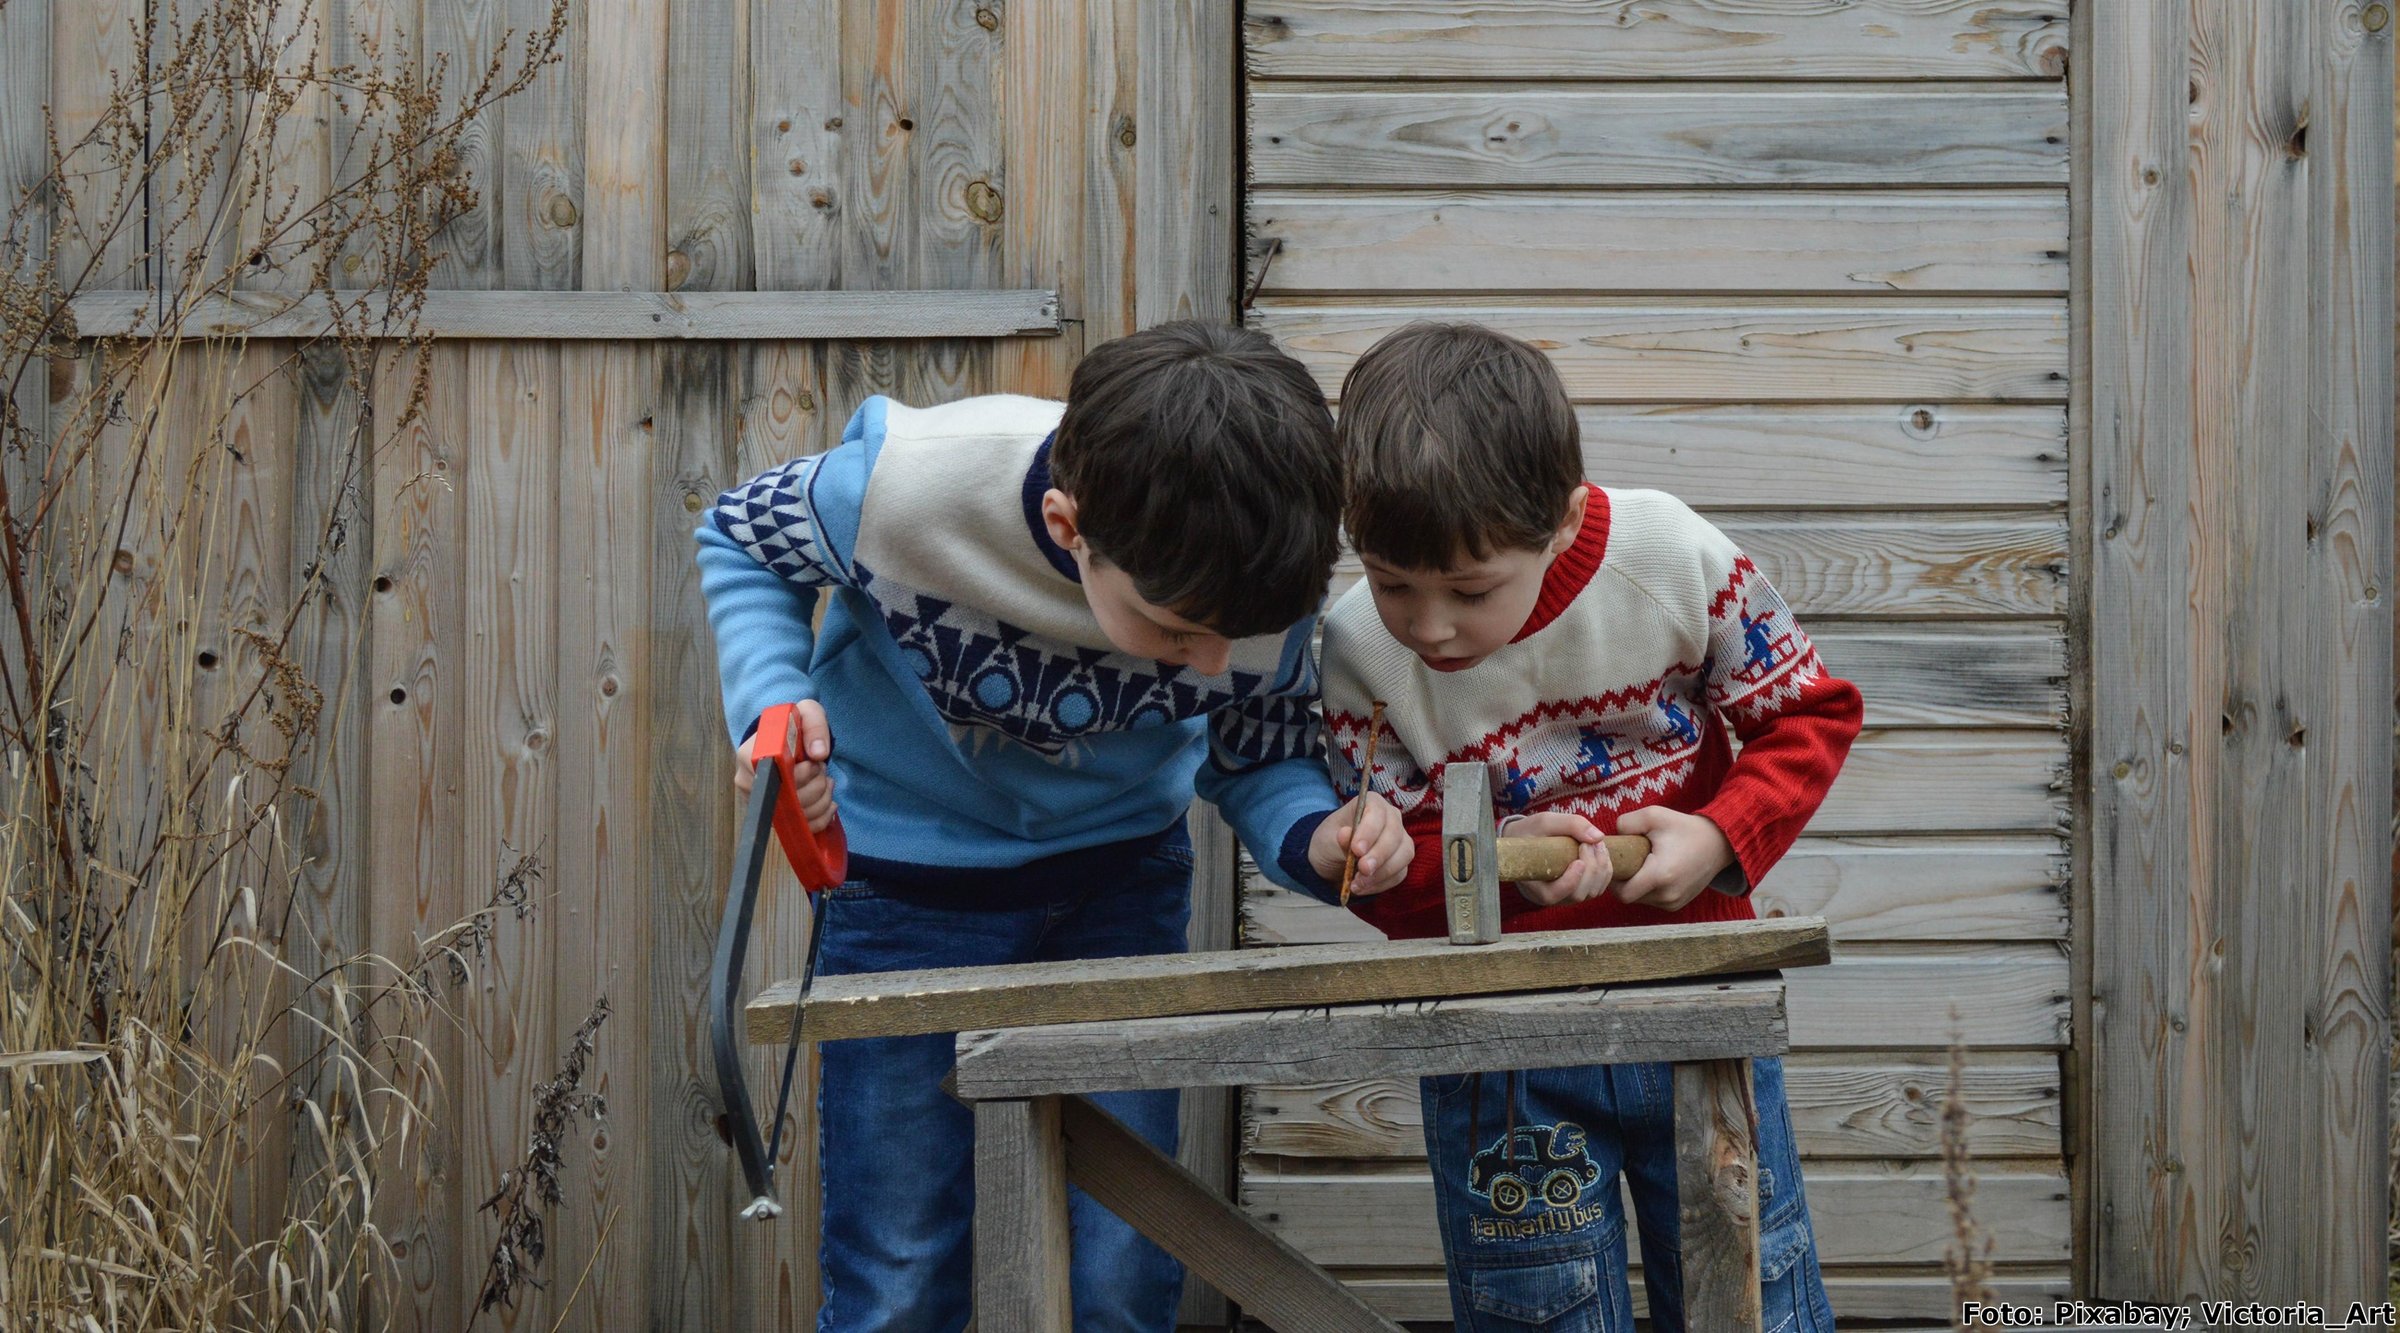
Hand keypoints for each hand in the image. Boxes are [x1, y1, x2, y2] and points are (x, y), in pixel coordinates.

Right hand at [732, 700, 837, 831]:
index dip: (804, 773)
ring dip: (822, 800)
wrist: (783, 742)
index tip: (815, 761)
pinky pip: (800, 828)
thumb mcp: (805, 713)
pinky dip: (822, 818)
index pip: (779, 775)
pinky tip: (829, 803)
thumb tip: (819, 753)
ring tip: (826, 781)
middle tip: (821, 769)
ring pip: (798, 816)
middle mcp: (747, 782)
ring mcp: (758, 804)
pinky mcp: (772, 818)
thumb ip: (815, 726)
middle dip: (817, 785)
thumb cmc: (792, 727)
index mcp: (749, 755)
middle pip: (790, 799)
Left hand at [1308, 792, 1410, 897]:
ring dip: (1382, 872)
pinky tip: (1363, 887)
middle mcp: (1391, 819)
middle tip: (1362, 869)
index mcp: (1372, 804)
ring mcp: (1400, 840)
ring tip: (1358, 883)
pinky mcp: (1401, 861)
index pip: (1377, 813)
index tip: (1356, 849)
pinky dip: (1381, 883)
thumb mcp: (1327, 839)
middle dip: (1379, 855)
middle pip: (1395, 835)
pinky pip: (1399, 873)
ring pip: (1404, 854)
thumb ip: (1338, 838)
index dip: (1369, 831)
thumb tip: (1346, 833)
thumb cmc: (1331, 842)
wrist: (1332, 860)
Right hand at [1506, 811, 1613, 907]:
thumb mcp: (1545, 822)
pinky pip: (1599, 887)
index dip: (1569, 881)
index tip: (1578, 861)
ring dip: (1601, 868)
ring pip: (1592, 892)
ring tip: (1596, 844)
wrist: (1527, 839)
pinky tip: (1600, 851)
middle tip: (1590, 843)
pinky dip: (1605, 869)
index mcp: (1533, 885)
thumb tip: (1599, 837)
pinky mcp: (1580, 890)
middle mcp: (1551, 895)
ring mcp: (1567, 895)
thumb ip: (1571, 824)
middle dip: (1591, 868)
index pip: (1553, 895)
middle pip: (1578, 894)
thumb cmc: (1532, 832)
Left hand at [1612, 806, 1734, 911]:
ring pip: (1641, 900)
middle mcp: (1668, 895)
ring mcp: (1674, 903)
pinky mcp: (1678, 905)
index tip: (1614, 863)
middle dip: (1623, 881)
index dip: (1612, 879)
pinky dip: (1648, 889)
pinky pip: (1653, 901)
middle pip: (1630, 897)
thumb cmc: (1684, 828)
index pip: (1622, 893)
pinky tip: (1652, 871)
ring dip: (1635, 885)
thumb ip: (1625, 823)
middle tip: (1625, 861)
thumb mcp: (1653, 815)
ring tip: (1641, 864)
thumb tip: (1611, 837)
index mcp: (1660, 875)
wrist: (1718, 843)